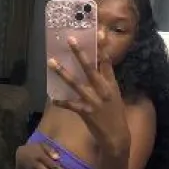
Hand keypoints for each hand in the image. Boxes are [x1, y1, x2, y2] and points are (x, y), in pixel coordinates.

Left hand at [48, 35, 129, 155]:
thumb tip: (99, 67)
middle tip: (70, 40)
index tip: (98, 32)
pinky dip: (61, 101)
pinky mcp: (85, 112)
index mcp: (111, 84)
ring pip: (75, 83)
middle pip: (90, 67)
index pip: (107, 61)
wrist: (117, 136)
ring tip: (52, 62)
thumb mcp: (115, 95)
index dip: (102, 47)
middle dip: (79, 53)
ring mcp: (93, 100)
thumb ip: (107, 81)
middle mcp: (102, 90)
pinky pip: (70, 104)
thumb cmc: (115, 114)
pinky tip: (52, 98)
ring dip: (62, 72)